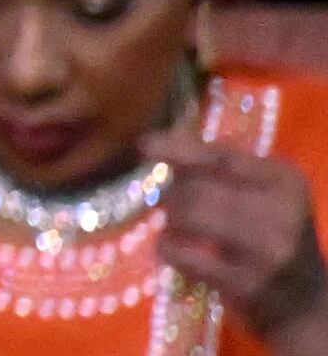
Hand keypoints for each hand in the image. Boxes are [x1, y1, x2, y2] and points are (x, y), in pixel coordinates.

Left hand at [153, 131, 327, 349]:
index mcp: (286, 180)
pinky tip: (176, 252)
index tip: (144, 146)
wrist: (304, 304)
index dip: (179, 149)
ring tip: (179, 229)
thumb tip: (154, 144)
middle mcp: (283, 212)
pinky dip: (168, 249)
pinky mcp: (247, 283)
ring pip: (190, 215)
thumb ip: (217, 168)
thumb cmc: (271, 238)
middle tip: (173, 206)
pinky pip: (183, 254)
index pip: (222, 157)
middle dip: (173, 194)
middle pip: (199, 187)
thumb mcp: (261, 196)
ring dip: (170, 220)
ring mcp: (267, 250)